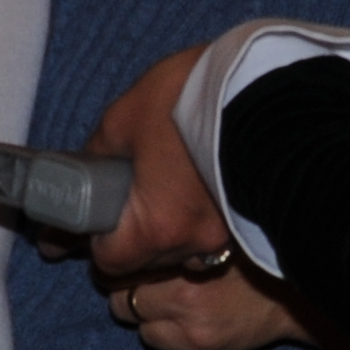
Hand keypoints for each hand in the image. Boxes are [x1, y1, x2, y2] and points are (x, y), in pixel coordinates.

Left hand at [86, 45, 231, 280]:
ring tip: (159, 193)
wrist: (265, 84)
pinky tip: (191, 192)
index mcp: (156, 227)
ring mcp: (228, 238)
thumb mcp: (124, 119)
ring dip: (165, 234)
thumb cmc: (190, 98)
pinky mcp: (250, 223)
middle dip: (129, 240)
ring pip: (181, 254)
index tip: (85, 227)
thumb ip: (97, 155)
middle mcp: (195, 245)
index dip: (94, 243)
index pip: (110, 264)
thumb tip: (83, 171)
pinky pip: (211, 239)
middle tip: (119, 205)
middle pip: (147, 264)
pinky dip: (195, 223)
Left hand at [107, 261, 313, 349]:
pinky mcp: (201, 348)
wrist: (292, 299)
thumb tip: (137, 245)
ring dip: (147, 317)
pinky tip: (183, 322)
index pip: (127, 269)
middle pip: (125, 301)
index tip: (132, 262)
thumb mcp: (212, 242)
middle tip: (146, 285)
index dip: (127, 266)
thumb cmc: (252, 262)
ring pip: (139, 326)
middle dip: (130, 292)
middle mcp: (184, 299)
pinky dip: (164, 334)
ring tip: (168, 305)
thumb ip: (177, 246)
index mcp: (186, 263)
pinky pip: (159, 343)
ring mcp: (191, 329)